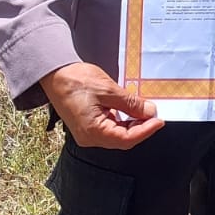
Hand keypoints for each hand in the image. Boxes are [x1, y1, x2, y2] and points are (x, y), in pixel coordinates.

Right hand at [41, 61, 164, 149]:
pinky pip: (109, 129)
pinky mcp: (87, 127)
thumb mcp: (108, 90)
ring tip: (144, 111)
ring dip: (132, 125)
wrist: (55, 74)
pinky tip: (130, 111)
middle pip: (122, 140)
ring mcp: (87, 133)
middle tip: (154, 114)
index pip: (126, 139)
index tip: (159, 121)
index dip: (146, 131)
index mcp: (93, 131)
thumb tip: (149, 112)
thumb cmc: (76, 80)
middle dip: (140, 128)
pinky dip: (122, 121)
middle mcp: (89, 138)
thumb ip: (130, 103)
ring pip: (117, 135)